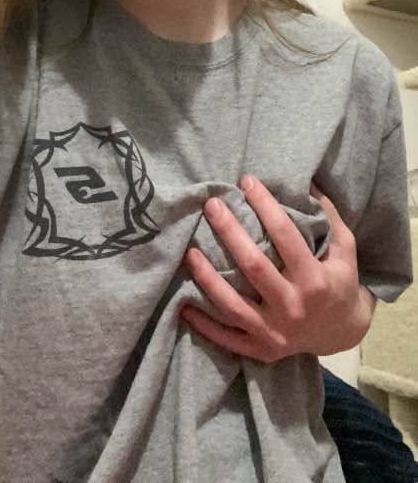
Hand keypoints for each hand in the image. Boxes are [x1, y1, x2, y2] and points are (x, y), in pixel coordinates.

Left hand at [180, 177, 374, 362]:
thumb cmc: (340, 282)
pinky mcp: (262, 350)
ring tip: (190, 251)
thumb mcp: (345, 249)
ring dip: (208, 277)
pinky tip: (184, 303)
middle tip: (212, 205)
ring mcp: (275, 332)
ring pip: (232, 305)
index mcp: (315, 280)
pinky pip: (227, 338)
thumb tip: (307, 181)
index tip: (247, 181)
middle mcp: (293, 307)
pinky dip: (204, 324)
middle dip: (230, 231)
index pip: (285, 236)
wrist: (342, 333)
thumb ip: (329, 216)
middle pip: (254, 265)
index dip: (265, 205)